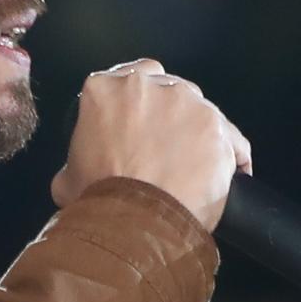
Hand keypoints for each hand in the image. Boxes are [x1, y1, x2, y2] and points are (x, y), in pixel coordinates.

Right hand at [51, 58, 251, 230]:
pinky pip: (233, 140)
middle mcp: (149, 85)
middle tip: (167, 150)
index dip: (140, 104)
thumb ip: (74, 163)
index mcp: (105, 89)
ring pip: (202, 112)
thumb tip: (74, 175)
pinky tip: (227, 178)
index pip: (129, 78)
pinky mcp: (218, 127)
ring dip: (200, 135)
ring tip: (195, 170)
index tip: (145, 123)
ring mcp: (188, 103)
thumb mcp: (67, 179)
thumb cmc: (99, 200)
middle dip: (170, 116)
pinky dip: (232, 156)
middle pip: (169, 89)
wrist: (134, 222)